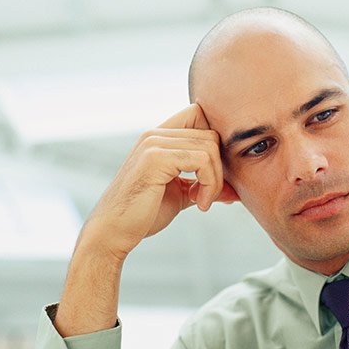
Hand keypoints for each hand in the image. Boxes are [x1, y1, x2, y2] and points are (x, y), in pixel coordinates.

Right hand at [79, 103, 237, 259]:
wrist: (113, 233)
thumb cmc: (143, 214)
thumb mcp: (181, 195)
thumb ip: (205, 185)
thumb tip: (235, 191)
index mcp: (159, 137)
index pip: (200, 115)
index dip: (215, 142)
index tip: (213, 174)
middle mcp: (155, 134)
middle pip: (211, 134)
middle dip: (220, 168)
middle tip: (209, 196)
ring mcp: (154, 143)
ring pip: (210, 146)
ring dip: (215, 179)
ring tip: (203, 201)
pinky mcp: (155, 158)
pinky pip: (202, 160)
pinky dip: (209, 184)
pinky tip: (200, 203)